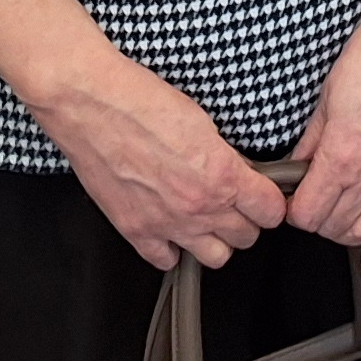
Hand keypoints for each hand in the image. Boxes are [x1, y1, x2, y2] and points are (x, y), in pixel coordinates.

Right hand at [30, 53, 289, 269]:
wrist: (90, 102)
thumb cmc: (140, 99)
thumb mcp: (202, 120)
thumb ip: (224, 156)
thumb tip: (238, 172)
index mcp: (221, 175)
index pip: (270, 212)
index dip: (270, 202)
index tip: (264, 196)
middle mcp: (198, 206)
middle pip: (246, 237)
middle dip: (245, 219)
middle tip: (234, 203)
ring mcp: (166, 223)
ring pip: (215, 257)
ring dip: (215, 240)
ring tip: (205, 218)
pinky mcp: (134, 229)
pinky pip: (166, 260)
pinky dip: (172, 248)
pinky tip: (169, 226)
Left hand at [285, 0, 360, 276]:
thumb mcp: (328, 93)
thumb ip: (311, 137)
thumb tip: (297, 161)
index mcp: (343, 153)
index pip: (307, 211)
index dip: (292, 210)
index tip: (287, 199)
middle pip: (333, 226)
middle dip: (313, 221)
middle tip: (307, 202)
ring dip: (343, 234)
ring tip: (333, 217)